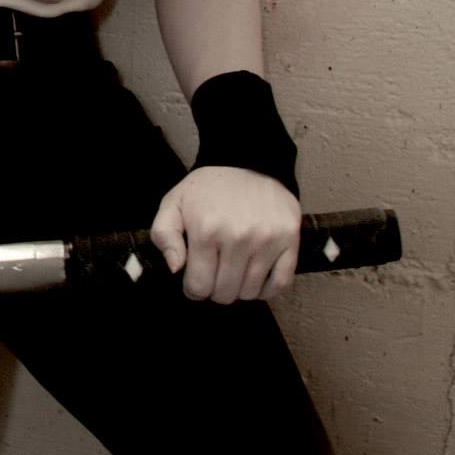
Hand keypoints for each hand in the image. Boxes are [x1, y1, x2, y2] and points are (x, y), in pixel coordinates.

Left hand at [149, 166, 299, 302]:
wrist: (248, 160)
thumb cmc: (208, 188)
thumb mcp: (174, 203)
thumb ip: (164, 236)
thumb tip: (176, 269)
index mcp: (206, 230)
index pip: (198, 287)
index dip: (194, 289)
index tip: (196, 279)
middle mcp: (238, 237)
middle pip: (225, 293)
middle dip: (215, 289)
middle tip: (215, 273)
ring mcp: (267, 240)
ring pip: (250, 292)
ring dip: (240, 289)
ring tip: (234, 271)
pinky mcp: (289, 240)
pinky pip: (281, 283)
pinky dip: (267, 290)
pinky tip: (256, 280)